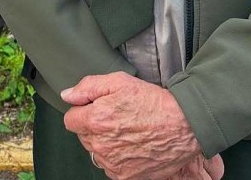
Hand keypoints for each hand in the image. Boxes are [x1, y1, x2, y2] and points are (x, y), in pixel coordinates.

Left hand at [61, 72, 222, 179]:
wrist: (183, 125)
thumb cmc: (153, 102)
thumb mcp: (119, 81)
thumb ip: (88, 87)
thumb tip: (67, 95)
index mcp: (96, 121)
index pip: (70, 120)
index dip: (82, 110)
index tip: (96, 107)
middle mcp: (101, 146)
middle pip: (83, 136)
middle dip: (94, 125)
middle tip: (116, 115)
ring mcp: (113, 164)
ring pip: (96, 152)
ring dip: (105, 142)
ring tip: (127, 129)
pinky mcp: (125, 177)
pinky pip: (110, 166)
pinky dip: (117, 157)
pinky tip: (132, 144)